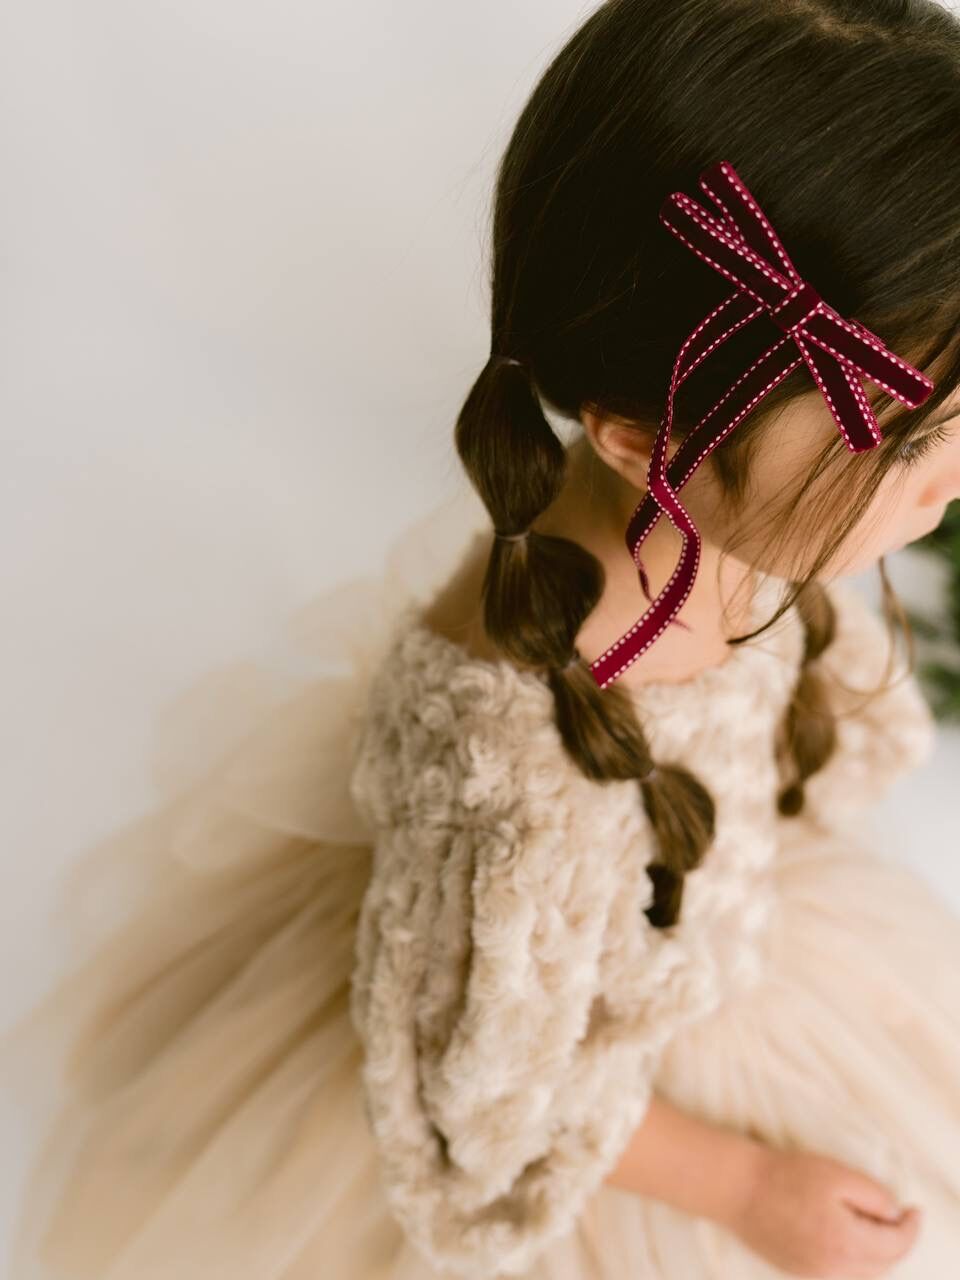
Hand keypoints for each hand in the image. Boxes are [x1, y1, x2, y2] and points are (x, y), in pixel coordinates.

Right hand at [726, 1145, 922, 1277]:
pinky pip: (841, 1274)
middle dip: (896, 1242)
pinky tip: (845, 1235)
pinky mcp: (800, 1272)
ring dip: (876, 1254)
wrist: (738, 1189)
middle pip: (884, 1266)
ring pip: (864, 1274)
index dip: (911, 1227)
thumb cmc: (786, 1176)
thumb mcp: (837, 1175)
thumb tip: (893, 1215)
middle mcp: (834, 1269)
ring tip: (871, 1223)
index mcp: (847, 1243)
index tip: (915, 1210)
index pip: (896, 1246)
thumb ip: (874, 1197)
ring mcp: (816, 1275)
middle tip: (895, 1215)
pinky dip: (854, 1260)